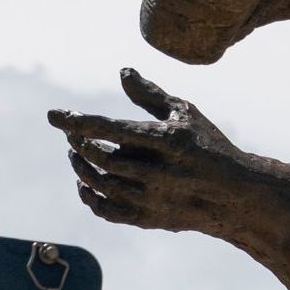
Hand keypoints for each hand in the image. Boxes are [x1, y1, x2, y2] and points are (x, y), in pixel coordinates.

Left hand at [49, 69, 282, 237]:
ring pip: (99, 184)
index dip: (78, 121)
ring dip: (80, 167)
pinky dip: (90, 197)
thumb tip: (122, 71)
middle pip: (99, 157)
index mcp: (165, 140)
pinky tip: (86, 183)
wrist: (235, 195)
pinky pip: (106, 210)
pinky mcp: (148, 218)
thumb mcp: (184, 113)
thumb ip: (150, 94)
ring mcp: (151, 198)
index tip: (54, 115)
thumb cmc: (208, 145)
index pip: (109, 129)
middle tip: (72, 133)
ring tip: (77, 153)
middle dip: (78, 142)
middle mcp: (156, 172)